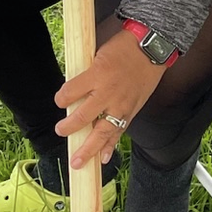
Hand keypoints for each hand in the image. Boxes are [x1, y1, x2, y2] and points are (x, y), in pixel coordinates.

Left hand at [54, 28, 167, 170]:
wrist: (152, 49)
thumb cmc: (124, 48)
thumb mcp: (98, 56)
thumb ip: (87, 75)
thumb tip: (75, 92)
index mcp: (96, 74)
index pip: (69, 92)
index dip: (60, 99)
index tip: (60, 101)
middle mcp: (107, 93)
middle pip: (83, 118)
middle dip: (68, 128)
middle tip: (60, 131)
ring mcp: (121, 105)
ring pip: (102, 132)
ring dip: (88, 149)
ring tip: (78, 162)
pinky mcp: (131, 111)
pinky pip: (119, 132)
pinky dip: (111, 146)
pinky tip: (103, 158)